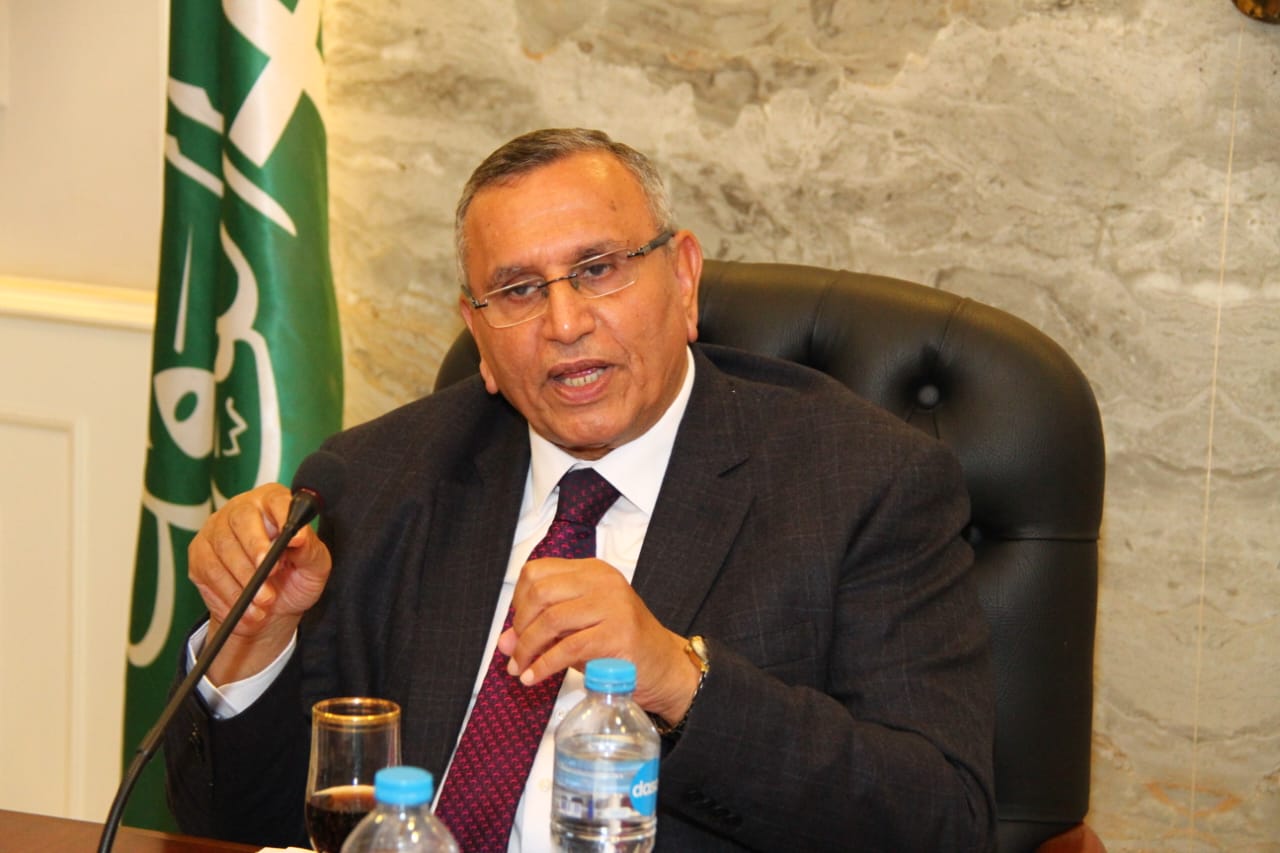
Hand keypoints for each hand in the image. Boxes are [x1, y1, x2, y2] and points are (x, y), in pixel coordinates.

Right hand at [187, 482, 332, 683]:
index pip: (276, 499)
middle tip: (271, 575)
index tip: (294, 539)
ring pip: (223, 549)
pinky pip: (208, 571)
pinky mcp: (199, 554)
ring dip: (244, 580)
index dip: (283, 516)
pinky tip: (246, 607)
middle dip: (256, 550)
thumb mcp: (314, 567)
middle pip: (241, 519)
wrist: (270, 608)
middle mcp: (241, 508)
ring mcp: (215, 529)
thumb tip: (298, 536)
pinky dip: (229, 593)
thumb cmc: (294, 578)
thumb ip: (310, 550)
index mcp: (274, 503)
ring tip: (264, 602)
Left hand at [497, 557, 700, 724]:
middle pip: (540, 592)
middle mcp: (603, 581)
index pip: (537, 572)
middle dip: (520, 627)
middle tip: (517, 652)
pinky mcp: (618, 634)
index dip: (518, 601)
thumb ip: (542, 630)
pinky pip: (568, 648)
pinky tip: (534, 677)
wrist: (664, 668)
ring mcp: (613, 605)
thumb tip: (503, 644)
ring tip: (520, 669)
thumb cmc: (620, 647)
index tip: (517, 628)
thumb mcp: (578, 630)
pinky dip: (544, 665)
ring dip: (528, 649)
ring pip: (551, 620)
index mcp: (592, 571)